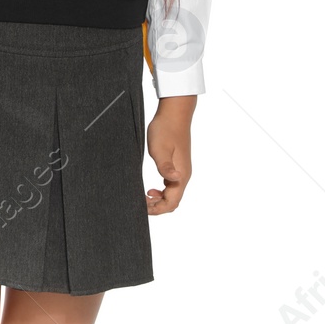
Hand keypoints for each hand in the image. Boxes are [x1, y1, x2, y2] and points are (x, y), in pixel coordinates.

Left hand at [146, 94, 194, 213]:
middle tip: (140, 205)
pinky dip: (161, 191)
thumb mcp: (160, 148)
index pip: (172, 202)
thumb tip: (174, 180)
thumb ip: (165, 166)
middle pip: (173, 201)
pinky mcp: (177, 164)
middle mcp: (183, 175)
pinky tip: (150, 188)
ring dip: (159, 199)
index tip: (143, 208)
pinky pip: (171, 185)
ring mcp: (181, 170)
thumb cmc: (165, 130)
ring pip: (173, 193)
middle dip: (158, 207)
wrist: (174, 114)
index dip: (158, 209)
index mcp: (181, 175)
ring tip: (144, 198)